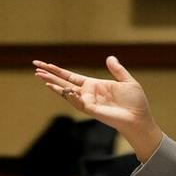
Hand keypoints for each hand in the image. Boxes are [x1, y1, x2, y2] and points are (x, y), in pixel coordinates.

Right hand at [33, 56, 162, 161]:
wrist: (139, 117)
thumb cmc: (135, 102)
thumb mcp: (127, 81)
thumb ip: (117, 70)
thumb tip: (110, 57)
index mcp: (94, 85)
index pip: (71, 77)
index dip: (58, 71)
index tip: (45, 64)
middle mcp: (88, 93)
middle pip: (64, 83)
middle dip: (50, 76)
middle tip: (35, 68)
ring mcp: (88, 101)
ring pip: (66, 92)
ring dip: (54, 84)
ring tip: (41, 77)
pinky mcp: (91, 109)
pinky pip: (77, 101)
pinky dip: (69, 95)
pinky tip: (61, 88)